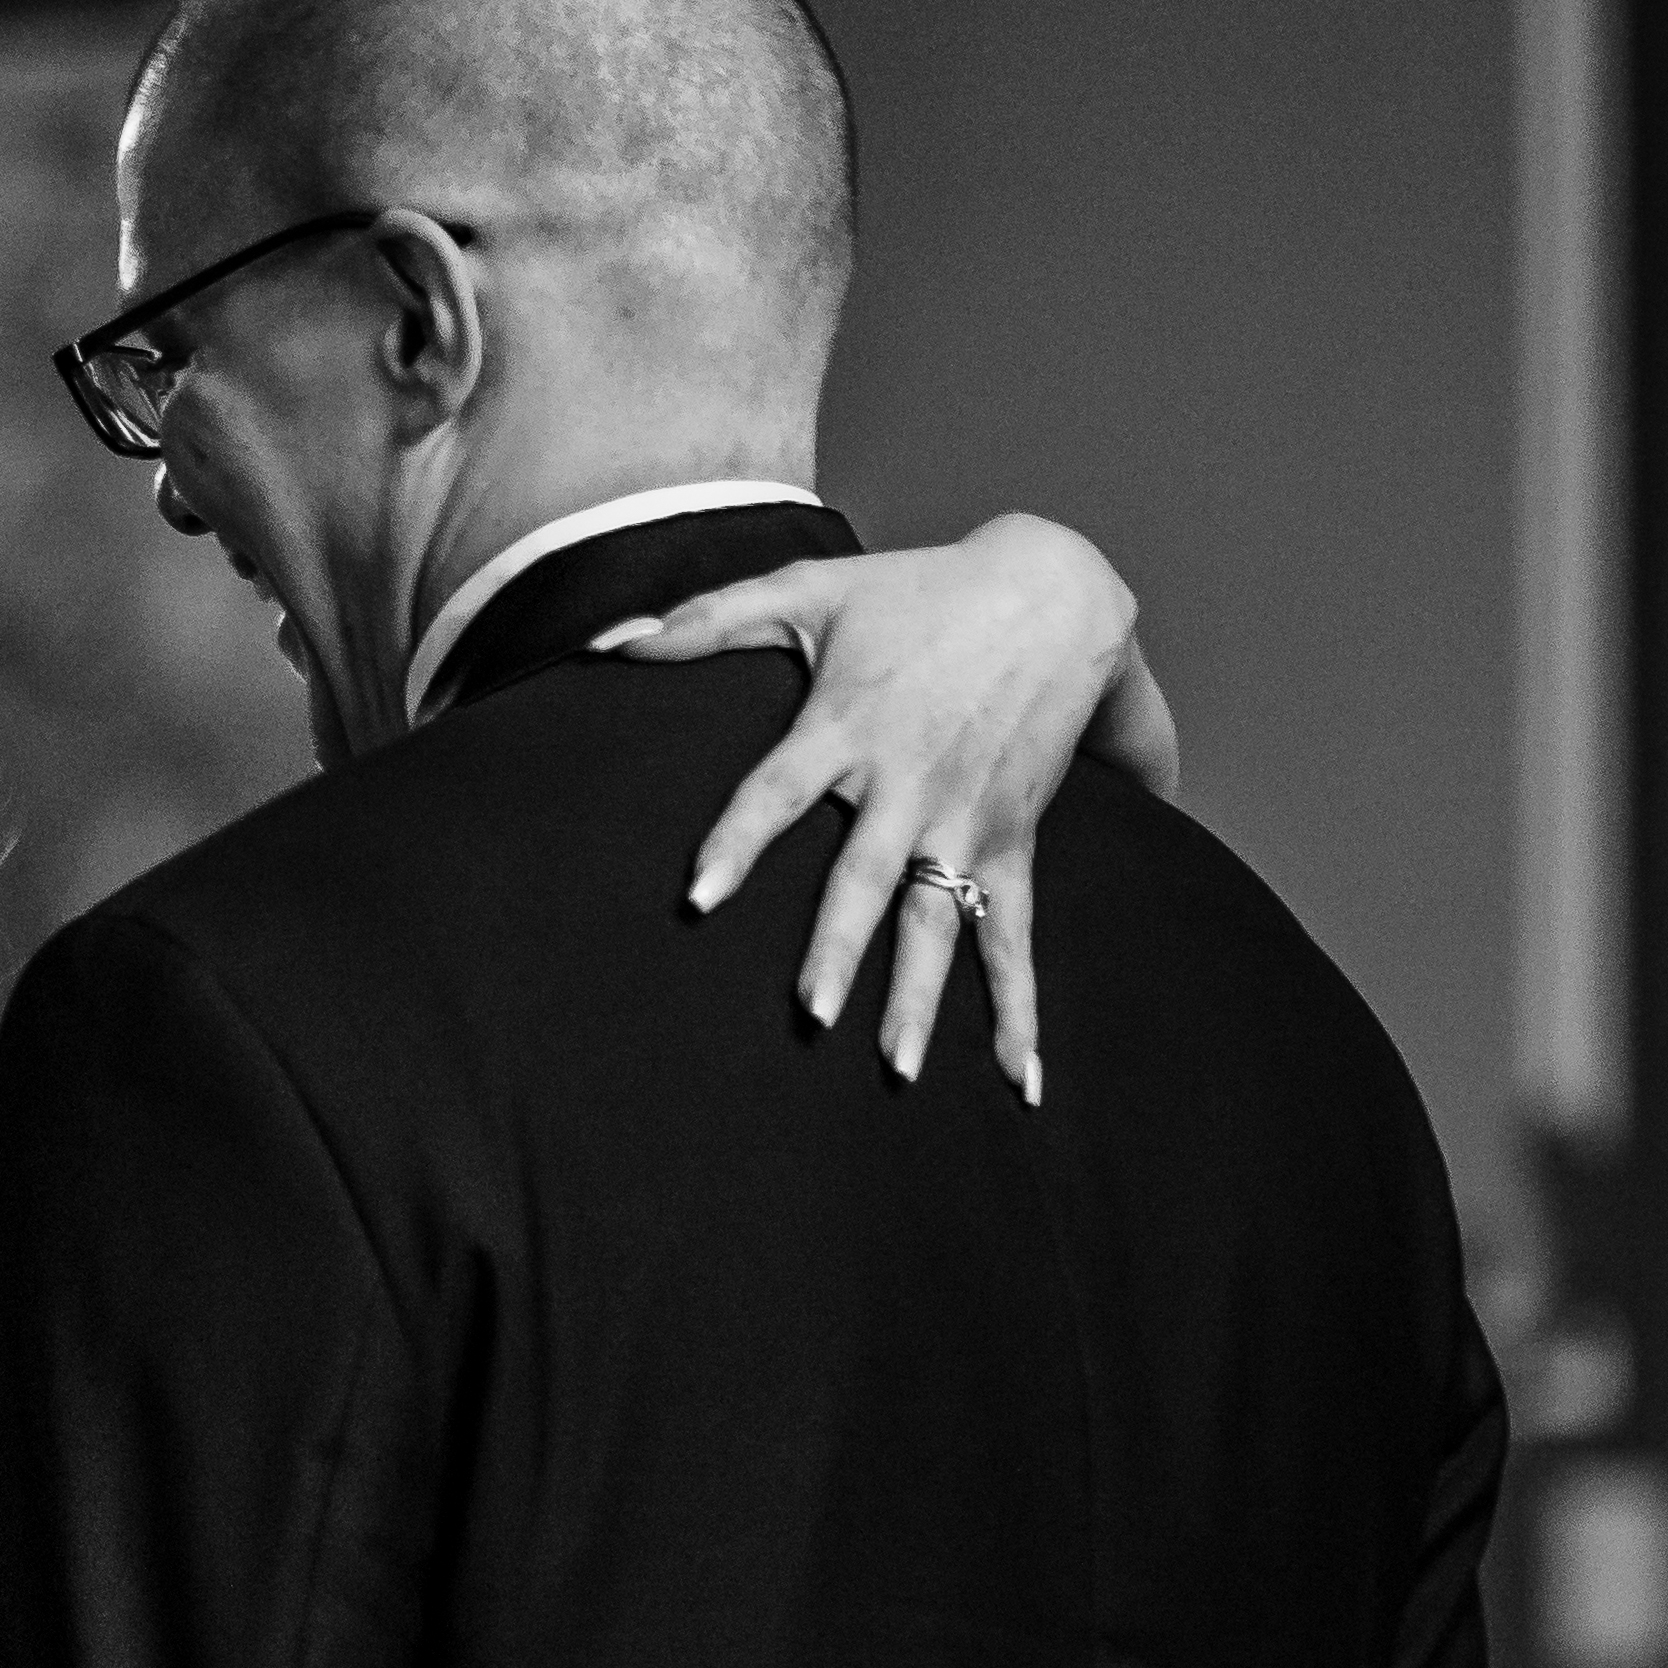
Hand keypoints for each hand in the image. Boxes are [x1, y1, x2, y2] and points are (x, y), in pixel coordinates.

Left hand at [591, 514, 1166, 1096]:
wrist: (1054, 593)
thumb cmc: (918, 591)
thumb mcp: (814, 587)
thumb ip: (711, 616)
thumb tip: (613, 639)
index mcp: (850, 727)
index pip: (780, 792)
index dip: (738, 840)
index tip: (699, 897)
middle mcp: (909, 784)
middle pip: (867, 878)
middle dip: (839, 946)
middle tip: (811, 1013)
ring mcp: (964, 820)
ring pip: (939, 920)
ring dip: (919, 996)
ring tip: (895, 1067)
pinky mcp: (1011, 843)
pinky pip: (1015, 935)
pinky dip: (1020, 1010)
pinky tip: (1018, 1080)